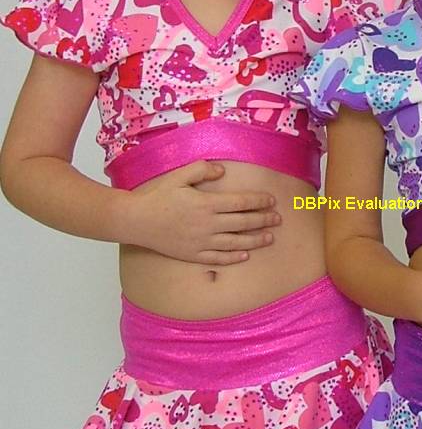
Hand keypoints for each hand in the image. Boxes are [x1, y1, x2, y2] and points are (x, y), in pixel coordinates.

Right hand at [126, 161, 280, 262]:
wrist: (136, 220)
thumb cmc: (157, 196)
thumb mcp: (178, 176)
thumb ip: (202, 169)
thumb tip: (223, 170)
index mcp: (206, 203)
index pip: (241, 202)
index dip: (259, 201)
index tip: (271, 200)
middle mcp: (208, 224)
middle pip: (243, 223)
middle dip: (263, 220)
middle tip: (278, 219)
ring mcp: (201, 242)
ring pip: (235, 243)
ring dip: (255, 240)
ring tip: (270, 238)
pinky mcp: (193, 254)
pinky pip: (218, 259)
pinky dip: (233, 258)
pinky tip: (245, 255)